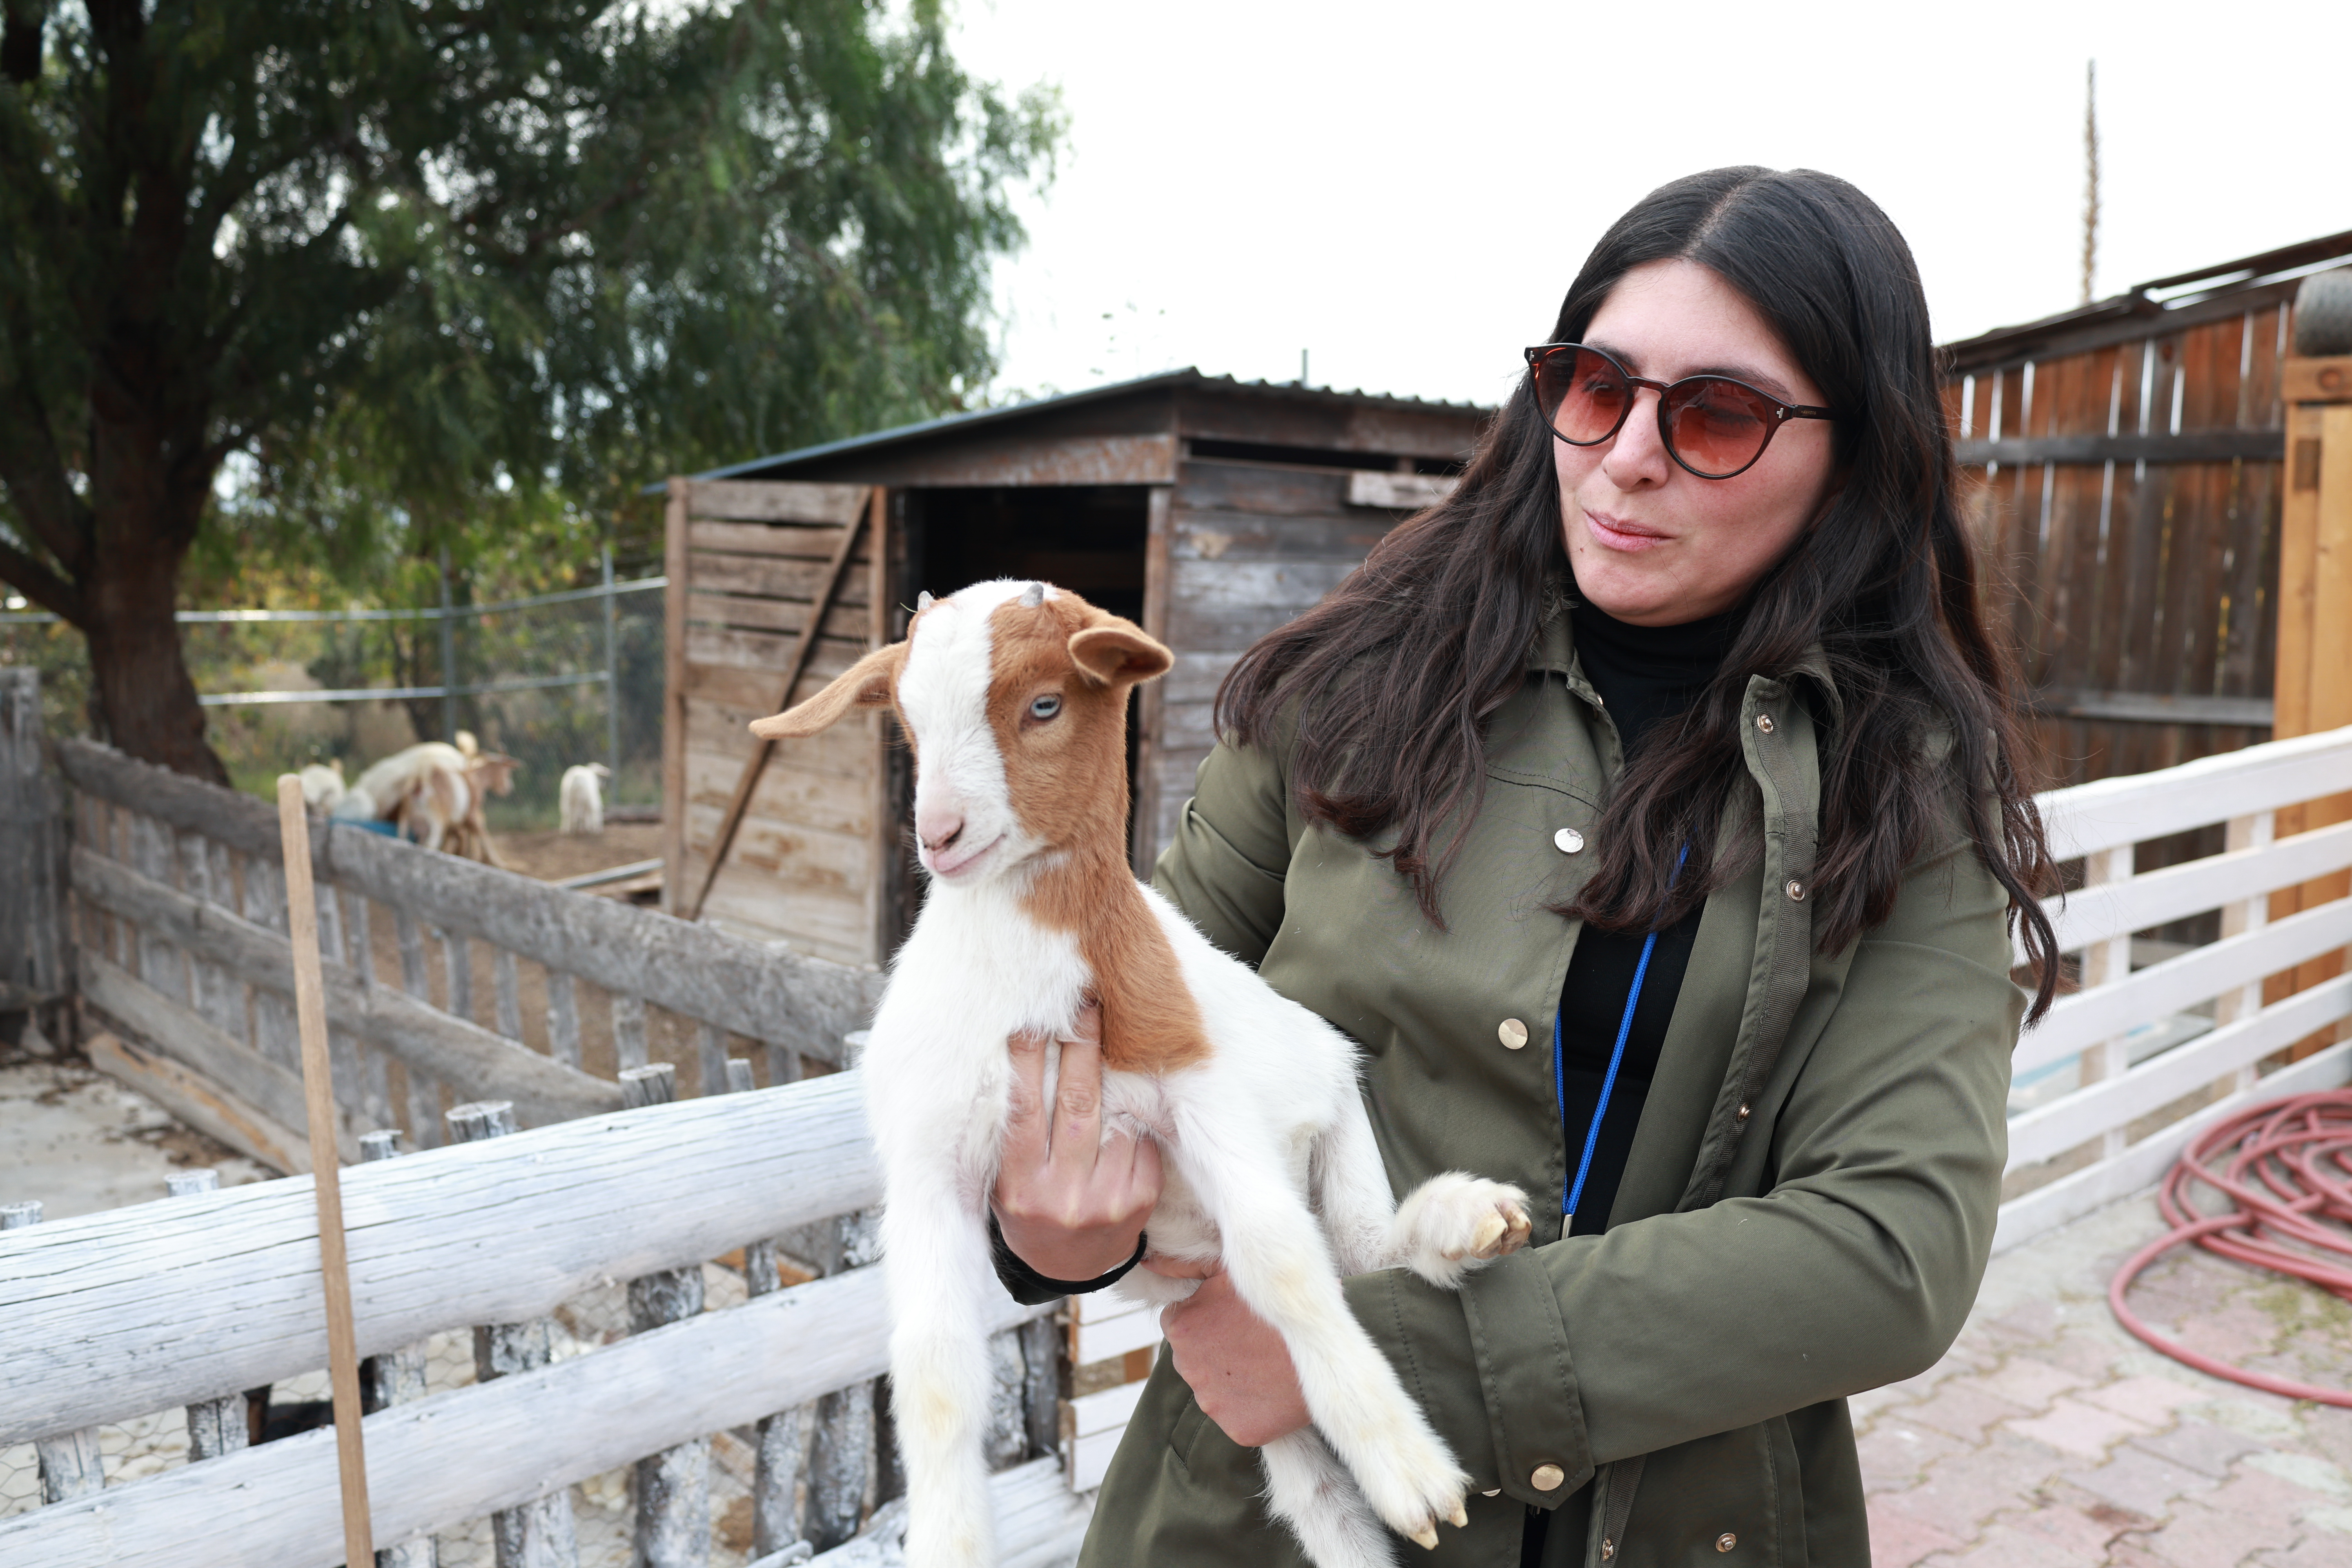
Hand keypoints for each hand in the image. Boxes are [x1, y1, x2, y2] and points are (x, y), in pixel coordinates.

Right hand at [993, 997, 1161, 1280]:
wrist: (1067, 1269)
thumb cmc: (1029, 1210)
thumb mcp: (1005, 1182)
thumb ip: (1014, 1135)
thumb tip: (1024, 1061)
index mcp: (1019, 1187)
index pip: (1023, 1112)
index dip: (1026, 1063)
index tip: (1030, 1021)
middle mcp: (1061, 1196)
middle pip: (1077, 1106)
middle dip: (1081, 1049)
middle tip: (1086, 1005)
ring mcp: (1105, 1201)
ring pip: (1114, 1120)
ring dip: (1112, 1080)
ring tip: (1109, 1040)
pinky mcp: (1139, 1202)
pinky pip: (1141, 1142)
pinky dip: (1133, 1118)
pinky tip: (1126, 1102)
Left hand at [1149, 1255, 1310, 1446]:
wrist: (1326, 1348)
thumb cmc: (1277, 1302)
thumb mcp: (1230, 1270)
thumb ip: (1186, 1265)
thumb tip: (1148, 1262)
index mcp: (1181, 1327)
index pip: (1179, 1321)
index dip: (1204, 1315)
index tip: (1230, 1315)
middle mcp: (1187, 1367)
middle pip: (1192, 1354)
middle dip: (1214, 1347)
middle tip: (1251, 1338)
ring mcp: (1211, 1402)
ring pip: (1213, 1385)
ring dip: (1231, 1376)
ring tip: (1264, 1362)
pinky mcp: (1237, 1429)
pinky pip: (1236, 1415)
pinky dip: (1251, 1405)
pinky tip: (1271, 1388)